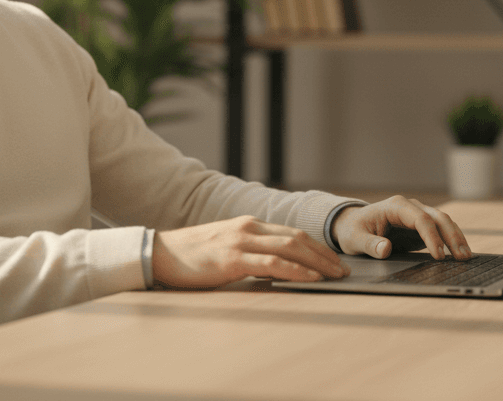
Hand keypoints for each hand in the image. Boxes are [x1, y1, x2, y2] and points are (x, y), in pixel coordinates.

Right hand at [152, 216, 350, 288]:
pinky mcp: (232, 259)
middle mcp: (248, 228)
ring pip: (291, 247)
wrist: (160, 254)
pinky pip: (273, 264)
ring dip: (318, 262)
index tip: (333, 260)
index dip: (316, 246)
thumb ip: (248, 251)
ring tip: (335, 275)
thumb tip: (274, 267)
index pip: (291, 232)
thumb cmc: (191, 256)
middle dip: (324, 254)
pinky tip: (311, 278)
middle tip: (343, 269)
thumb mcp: (224, 246)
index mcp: (248, 224)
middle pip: (297, 237)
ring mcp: (241, 241)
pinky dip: (296, 270)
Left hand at [331, 196, 471, 260]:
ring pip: (443, 223)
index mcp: (395, 206)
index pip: (420, 220)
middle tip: (462, 256)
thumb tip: (385, 249)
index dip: (432, 237)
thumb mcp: (355, 240)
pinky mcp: (421, 227)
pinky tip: (459, 254)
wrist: (352, 225)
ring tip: (466, 256)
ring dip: (456, 238)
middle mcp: (410, 207)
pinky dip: (451, 241)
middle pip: (438, 218)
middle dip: (452, 236)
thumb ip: (369, 245)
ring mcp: (417, 216)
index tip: (439, 256)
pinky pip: (440, 232)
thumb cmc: (353, 230)